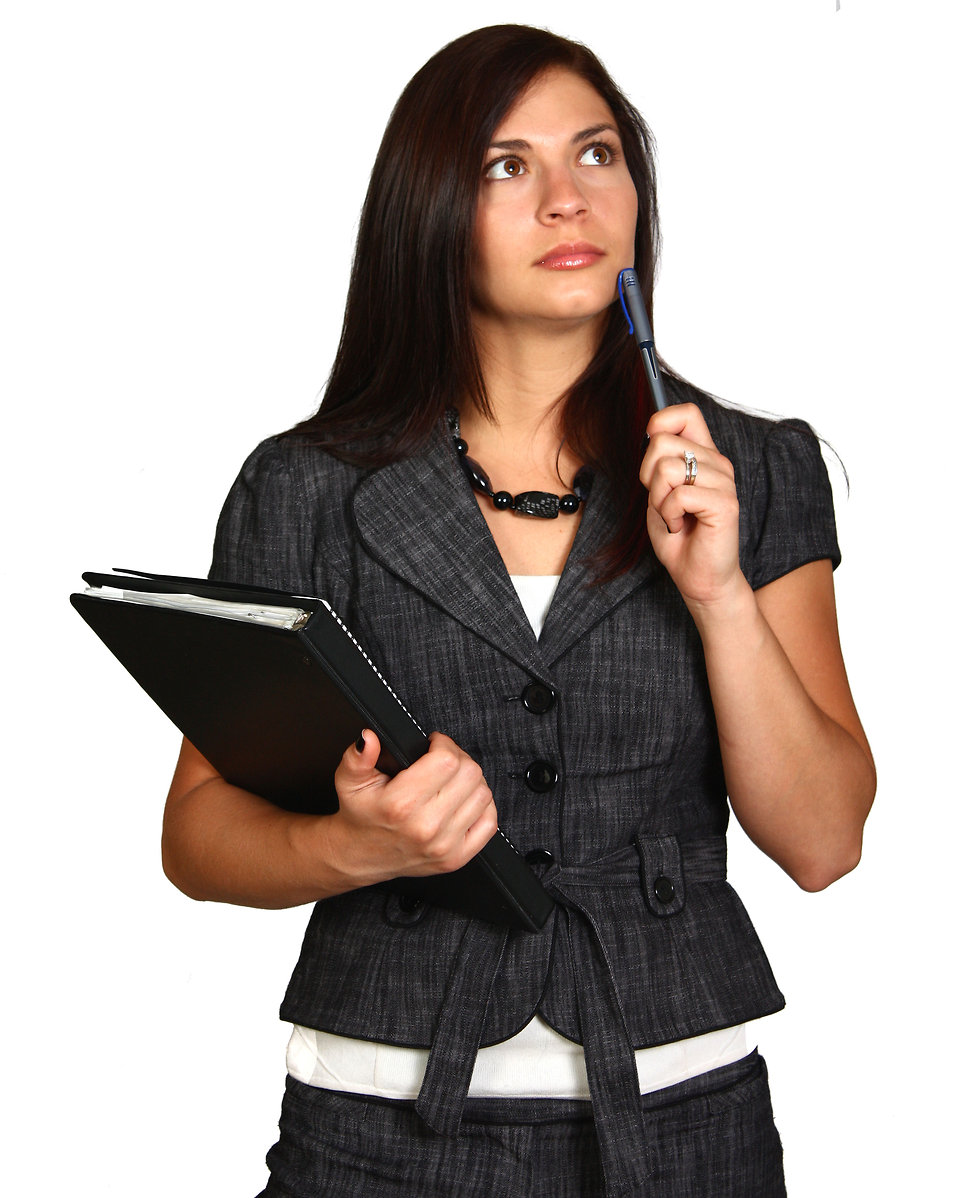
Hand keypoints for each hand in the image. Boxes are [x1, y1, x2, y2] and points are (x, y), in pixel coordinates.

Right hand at [328, 730, 498, 884]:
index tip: (434, 744)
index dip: (443, 744)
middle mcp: (426, 827)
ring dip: (471, 781)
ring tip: (451, 780)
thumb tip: (368, 738)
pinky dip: (482, 806)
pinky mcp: (456, 858)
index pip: (446, 761)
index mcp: (401, 804)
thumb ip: (358, 756)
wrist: (360, 855)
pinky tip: (463, 801)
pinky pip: (489, 823)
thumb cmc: (360, 816)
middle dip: (458, 758)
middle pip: (470, 774)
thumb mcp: (349, 781)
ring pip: (483, 794)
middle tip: (442, 760)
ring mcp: (444, 845)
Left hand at [639, 403, 744, 610]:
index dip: (660, 422)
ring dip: (658, 500)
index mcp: (703, 457)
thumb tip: (651, 434)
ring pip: (667, 469)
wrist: (700, 578)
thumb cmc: (680, 538)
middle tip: (662, 502)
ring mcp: (724, 482)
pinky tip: (681, 526)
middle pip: (662, 442)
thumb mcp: (659, 494)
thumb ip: (658, 465)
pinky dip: (669, 515)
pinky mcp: (725, 504)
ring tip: (673, 517)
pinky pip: (678, 495)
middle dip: (647, 477)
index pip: (686, 413)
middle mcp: (717, 464)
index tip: (652, 451)